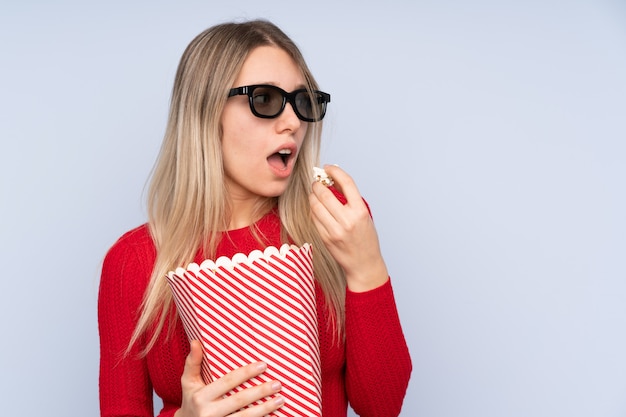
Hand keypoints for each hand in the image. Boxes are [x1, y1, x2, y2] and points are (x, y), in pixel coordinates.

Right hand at [175, 340, 284, 416]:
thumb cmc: (191, 401)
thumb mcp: (188, 383)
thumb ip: (192, 363)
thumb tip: (196, 341)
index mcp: (201, 396)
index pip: (227, 382)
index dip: (245, 373)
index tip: (263, 365)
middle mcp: (209, 412)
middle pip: (239, 400)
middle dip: (260, 392)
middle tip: (277, 384)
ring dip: (265, 409)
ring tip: (281, 400)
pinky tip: (274, 416)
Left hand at [309, 165, 388, 291]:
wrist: (364, 264)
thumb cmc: (366, 238)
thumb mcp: (364, 215)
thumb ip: (350, 198)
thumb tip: (333, 179)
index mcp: (360, 211)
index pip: (346, 183)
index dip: (335, 171)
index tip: (328, 168)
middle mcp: (347, 220)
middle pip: (325, 193)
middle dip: (317, 184)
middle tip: (317, 182)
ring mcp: (334, 230)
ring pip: (315, 205)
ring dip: (312, 196)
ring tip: (315, 195)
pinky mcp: (325, 238)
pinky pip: (314, 218)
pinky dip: (313, 210)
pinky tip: (317, 209)